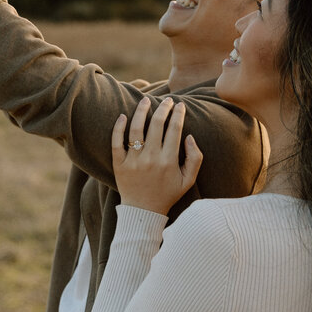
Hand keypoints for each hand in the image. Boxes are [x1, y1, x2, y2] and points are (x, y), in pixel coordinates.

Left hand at [112, 97, 202, 215]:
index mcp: (169, 161)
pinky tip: (123, 115)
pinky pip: (116, 142)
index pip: (174, 129)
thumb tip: (189, 136)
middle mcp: (151, 158)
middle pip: (157, 124)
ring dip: (141, 111)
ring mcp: (133, 161)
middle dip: (164, 108)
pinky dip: (118, 127)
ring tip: (146, 100)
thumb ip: (195, 158)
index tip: (180, 105)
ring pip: (136, 128)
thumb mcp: (188, 180)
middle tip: (167, 100)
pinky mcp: (119, 164)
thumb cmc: (167, 194)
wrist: (143, 212)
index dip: (178, 114)